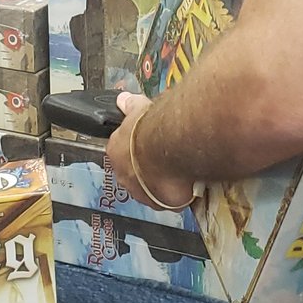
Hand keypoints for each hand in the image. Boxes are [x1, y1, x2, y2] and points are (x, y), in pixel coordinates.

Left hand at [107, 92, 195, 209]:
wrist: (171, 147)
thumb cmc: (153, 127)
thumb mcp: (139, 108)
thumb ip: (130, 105)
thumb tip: (123, 99)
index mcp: (115, 151)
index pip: (122, 152)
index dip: (136, 147)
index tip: (149, 142)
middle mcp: (124, 174)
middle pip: (134, 172)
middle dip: (147, 166)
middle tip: (165, 156)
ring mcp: (140, 192)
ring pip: (150, 187)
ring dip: (161, 180)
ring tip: (178, 169)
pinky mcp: (158, 203)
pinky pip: (166, 199)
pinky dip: (176, 192)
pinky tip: (187, 182)